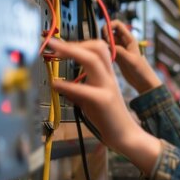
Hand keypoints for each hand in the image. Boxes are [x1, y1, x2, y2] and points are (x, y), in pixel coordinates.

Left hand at [49, 39, 160, 174]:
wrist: (127, 136)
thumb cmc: (109, 119)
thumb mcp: (91, 101)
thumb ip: (77, 91)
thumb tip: (59, 85)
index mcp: (107, 76)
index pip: (97, 49)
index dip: (78, 44)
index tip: (60, 45)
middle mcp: (108, 78)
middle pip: (97, 48)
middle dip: (74, 43)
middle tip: (53, 44)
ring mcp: (107, 88)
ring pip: (93, 60)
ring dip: (71, 52)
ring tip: (52, 51)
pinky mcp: (102, 101)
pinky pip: (83, 88)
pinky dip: (67, 84)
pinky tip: (55, 84)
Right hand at [102, 20, 160, 93]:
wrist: (143, 82)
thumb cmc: (142, 70)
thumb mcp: (130, 60)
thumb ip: (119, 51)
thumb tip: (107, 44)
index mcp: (129, 39)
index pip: (117, 24)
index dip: (109, 26)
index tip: (105, 36)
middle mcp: (124, 42)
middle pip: (110, 31)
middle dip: (104, 36)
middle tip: (104, 46)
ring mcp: (119, 49)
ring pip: (107, 41)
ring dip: (103, 44)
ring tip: (105, 54)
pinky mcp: (116, 56)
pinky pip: (107, 49)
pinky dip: (104, 52)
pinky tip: (105, 58)